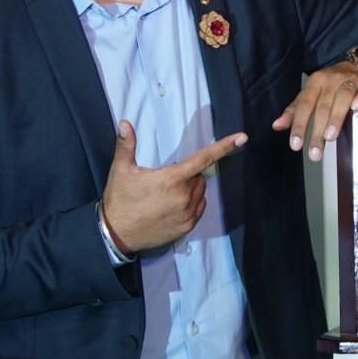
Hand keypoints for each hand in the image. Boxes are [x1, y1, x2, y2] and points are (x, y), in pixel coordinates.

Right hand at [101, 121, 245, 253]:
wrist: (115, 235)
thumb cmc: (119, 200)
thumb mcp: (121, 171)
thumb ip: (126, 146)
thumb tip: (124, 123)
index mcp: (172, 179)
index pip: (204, 158)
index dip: (224, 146)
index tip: (242, 138)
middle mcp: (184, 196)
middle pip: (199, 176)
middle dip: (187, 174)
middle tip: (165, 180)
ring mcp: (187, 214)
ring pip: (200, 192)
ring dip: (190, 189)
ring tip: (165, 195)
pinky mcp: (187, 227)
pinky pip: (199, 208)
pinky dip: (191, 204)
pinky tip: (172, 206)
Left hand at [270, 59, 357, 161]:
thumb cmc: (332, 85)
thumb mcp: (311, 95)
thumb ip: (296, 111)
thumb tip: (277, 126)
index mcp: (315, 83)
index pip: (305, 105)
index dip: (299, 125)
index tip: (296, 145)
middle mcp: (332, 79)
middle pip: (323, 106)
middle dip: (317, 130)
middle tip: (315, 151)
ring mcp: (351, 79)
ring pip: (343, 97)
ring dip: (336, 117)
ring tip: (330, 137)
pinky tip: (357, 108)